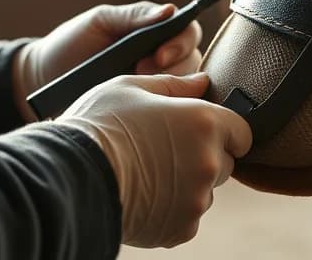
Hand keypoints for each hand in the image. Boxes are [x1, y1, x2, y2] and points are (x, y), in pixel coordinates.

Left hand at [14, 2, 203, 120]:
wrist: (43, 78)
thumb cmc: (73, 43)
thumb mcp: (100, 22)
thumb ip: (134, 15)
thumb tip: (170, 10)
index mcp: (156, 32)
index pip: (187, 33)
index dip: (180, 44)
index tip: (159, 56)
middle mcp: (163, 59)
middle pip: (193, 63)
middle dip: (172, 71)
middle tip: (140, 74)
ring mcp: (155, 86)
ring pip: (184, 90)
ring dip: (166, 92)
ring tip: (134, 91)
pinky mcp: (146, 112)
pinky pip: (167, 112)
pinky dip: (160, 111)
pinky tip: (142, 111)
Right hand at [55, 73, 252, 247]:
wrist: (70, 176)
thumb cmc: (98, 124)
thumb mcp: (131, 87)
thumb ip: (175, 84)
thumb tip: (203, 82)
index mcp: (204, 122)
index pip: (241, 131)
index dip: (223, 129)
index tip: (201, 130)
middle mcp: (209, 162)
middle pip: (225, 162)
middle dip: (204, 156)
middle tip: (164, 149)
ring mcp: (197, 199)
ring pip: (205, 191)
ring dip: (187, 184)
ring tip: (147, 172)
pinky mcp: (181, 229)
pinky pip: (187, 217)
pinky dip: (172, 210)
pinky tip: (143, 195)